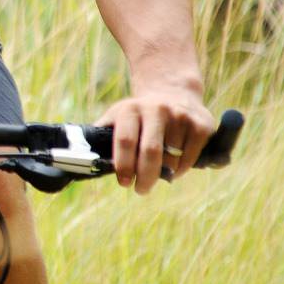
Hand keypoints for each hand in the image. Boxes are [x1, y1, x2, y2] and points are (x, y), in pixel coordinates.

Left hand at [97, 83, 214, 193]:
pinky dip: (181, 170)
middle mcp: (156, 109)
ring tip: (158, 173)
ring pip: (172, 160)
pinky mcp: (200, 126)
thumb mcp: (117, 117)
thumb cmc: (139, 116)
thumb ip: (102, 135)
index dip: (124, 165)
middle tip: (141, 190)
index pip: (125, 141)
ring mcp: (180, 116)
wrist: (174, 93)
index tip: (124, 183)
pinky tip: (175, 167)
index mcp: (130, 109)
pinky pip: (189, 160)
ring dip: (164, 174)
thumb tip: (83, 158)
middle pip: (151, 152)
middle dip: (145, 177)